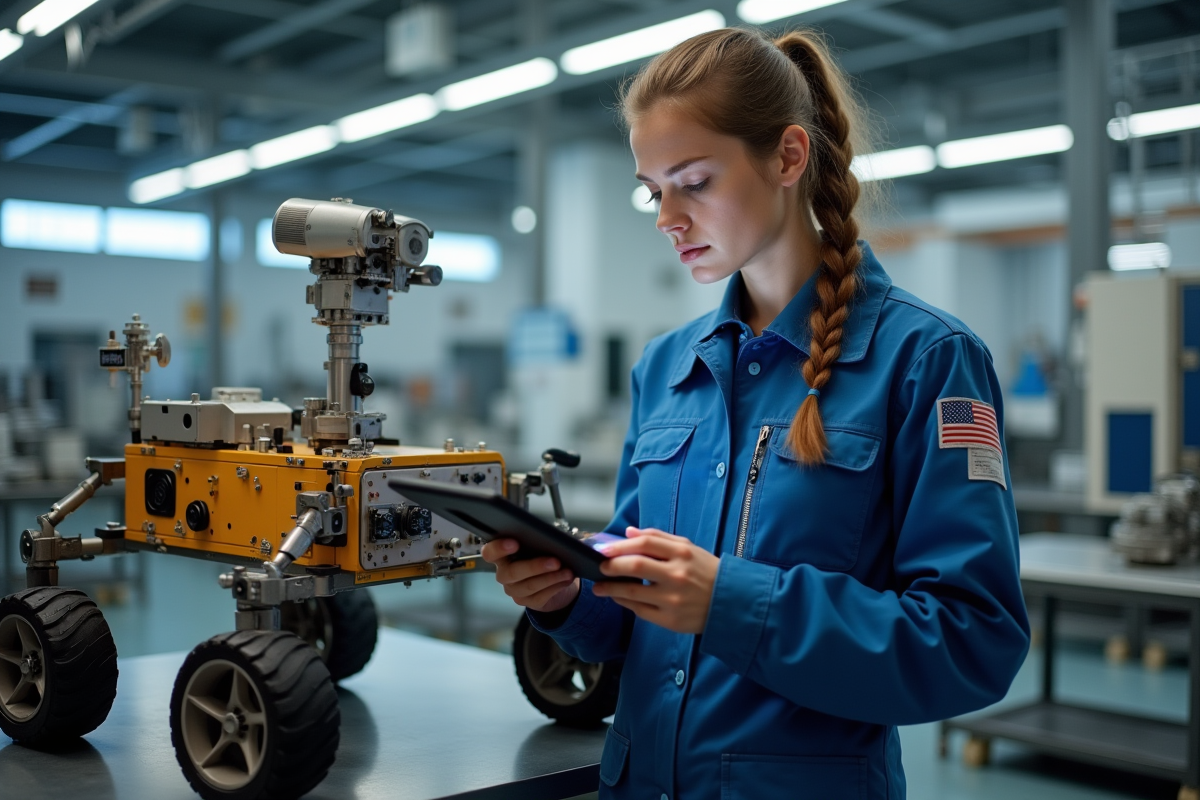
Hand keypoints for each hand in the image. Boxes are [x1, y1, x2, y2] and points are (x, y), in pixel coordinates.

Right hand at [481, 538, 579, 612]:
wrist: (554, 578)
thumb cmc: (543, 555)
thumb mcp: (542, 544)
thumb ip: (544, 538)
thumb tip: (564, 536)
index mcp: (502, 555)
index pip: (490, 552)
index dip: (499, 548)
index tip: (515, 543)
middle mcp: (504, 573)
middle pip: (512, 572)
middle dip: (535, 566)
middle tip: (555, 561)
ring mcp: (514, 589)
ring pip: (529, 586)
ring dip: (551, 578)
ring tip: (567, 571)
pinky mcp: (526, 601)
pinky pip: (540, 596)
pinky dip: (556, 587)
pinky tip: (565, 580)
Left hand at [592, 527, 718, 633]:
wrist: (732, 603)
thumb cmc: (707, 572)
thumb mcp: (689, 549)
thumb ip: (658, 538)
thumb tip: (629, 533)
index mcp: (682, 554)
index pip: (644, 544)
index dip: (620, 545)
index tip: (604, 549)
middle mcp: (677, 575)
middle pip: (634, 566)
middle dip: (611, 566)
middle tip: (600, 567)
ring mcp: (673, 599)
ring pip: (632, 592)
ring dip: (611, 589)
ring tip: (600, 587)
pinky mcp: (670, 619)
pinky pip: (640, 610)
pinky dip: (625, 603)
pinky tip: (619, 598)